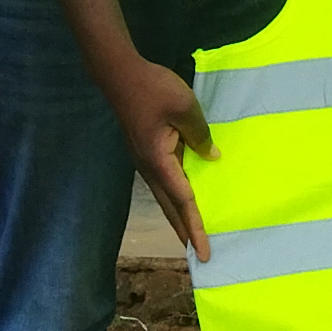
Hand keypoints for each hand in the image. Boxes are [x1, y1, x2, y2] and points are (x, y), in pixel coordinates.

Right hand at [102, 50, 213, 258]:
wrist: (120, 74)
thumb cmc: (153, 88)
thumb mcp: (185, 108)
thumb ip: (200, 135)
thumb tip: (211, 158)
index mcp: (159, 161)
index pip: (183, 200)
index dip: (195, 226)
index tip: (203, 251)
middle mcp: (150, 168)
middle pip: (170, 207)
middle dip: (185, 232)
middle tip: (198, 256)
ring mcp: (145, 161)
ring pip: (165, 197)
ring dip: (178, 217)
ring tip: (190, 236)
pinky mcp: (145, 152)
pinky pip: (163, 182)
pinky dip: (174, 198)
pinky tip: (183, 199)